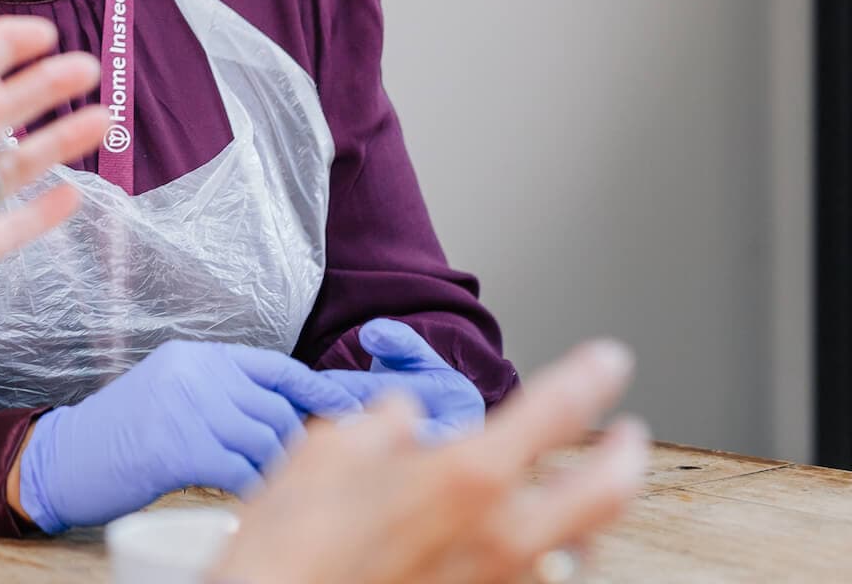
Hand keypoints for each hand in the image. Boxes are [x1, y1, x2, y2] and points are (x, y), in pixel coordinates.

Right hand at [14, 340, 364, 532]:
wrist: (63, 457)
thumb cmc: (120, 433)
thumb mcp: (171, 392)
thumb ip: (219, 393)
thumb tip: (284, 418)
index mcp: (197, 356)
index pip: (276, 367)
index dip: (317, 392)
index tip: (349, 414)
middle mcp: (195, 373)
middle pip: (276, 410)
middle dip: (296, 446)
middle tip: (302, 474)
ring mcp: (186, 408)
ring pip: (264, 443)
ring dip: (276, 473)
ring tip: (276, 491)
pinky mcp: (177, 449)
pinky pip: (241, 473)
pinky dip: (252, 493)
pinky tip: (249, 504)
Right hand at [213, 339, 646, 583]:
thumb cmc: (294, 546)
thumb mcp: (327, 452)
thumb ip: (381, 424)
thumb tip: (404, 419)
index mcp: (467, 477)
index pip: (556, 410)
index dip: (591, 377)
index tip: (610, 361)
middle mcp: (503, 536)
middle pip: (607, 492)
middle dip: (627, 457)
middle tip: (629, 437)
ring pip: (584, 550)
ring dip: (594, 516)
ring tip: (589, 499)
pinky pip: (539, 581)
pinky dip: (549, 560)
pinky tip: (534, 551)